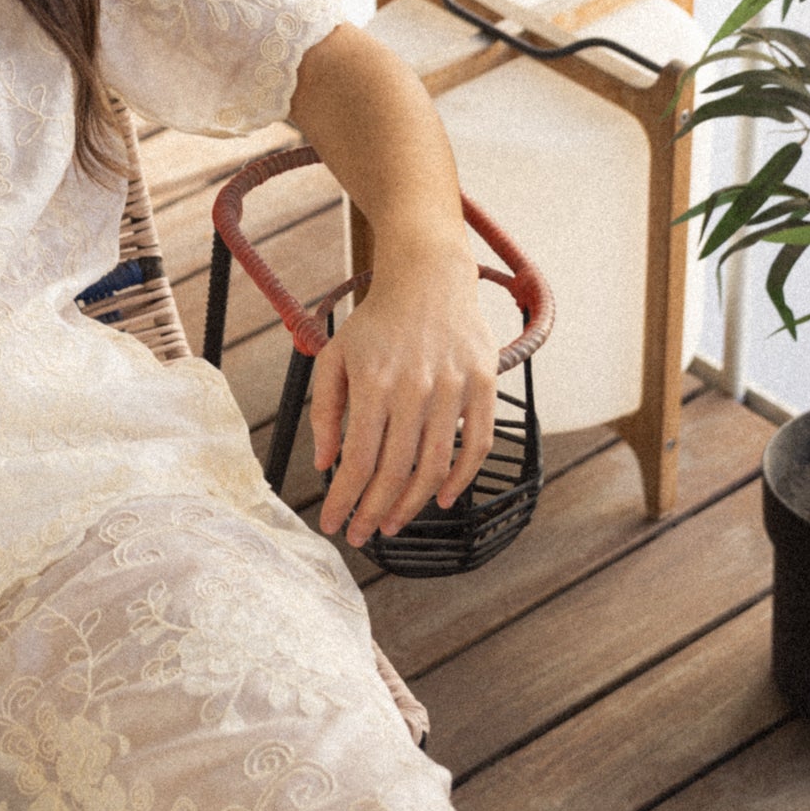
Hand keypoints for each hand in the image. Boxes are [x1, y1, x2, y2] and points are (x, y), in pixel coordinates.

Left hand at [311, 234, 498, 546]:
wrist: (428, 275)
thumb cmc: (376, 322)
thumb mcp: (335, 357)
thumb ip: (325, 411)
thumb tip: (325, 464)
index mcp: (374, 382)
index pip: (358, 459)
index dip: (345, 500)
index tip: (333, 524)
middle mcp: (415, 387)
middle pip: (395, 470)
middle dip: (374, 512)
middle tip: (361, 536)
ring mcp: (454, 386)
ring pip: (435, 464)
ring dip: (412, 504)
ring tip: (392, 524)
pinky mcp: (484, 383)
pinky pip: (478, 443)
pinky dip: (462, 478)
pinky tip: (440, 499)